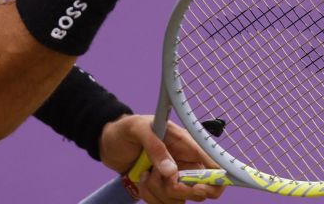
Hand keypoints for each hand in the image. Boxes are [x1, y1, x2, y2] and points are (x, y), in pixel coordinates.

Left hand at [99, 114, 222, 202]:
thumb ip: (155, 147)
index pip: (215, 165)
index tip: (195, 187)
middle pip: (200, 191)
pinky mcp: (161, 189)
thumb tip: (171, 172)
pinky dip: (151, 198)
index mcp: (187, 144)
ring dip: (159, 193)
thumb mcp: (138, 129)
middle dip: (180, 191)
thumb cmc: (126, 128)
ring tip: (144, 174)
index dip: (215, 182)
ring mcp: (174, 178)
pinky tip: (141, 181)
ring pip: (179, 200)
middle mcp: (185, 163)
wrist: (108, 141)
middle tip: (164, 181)